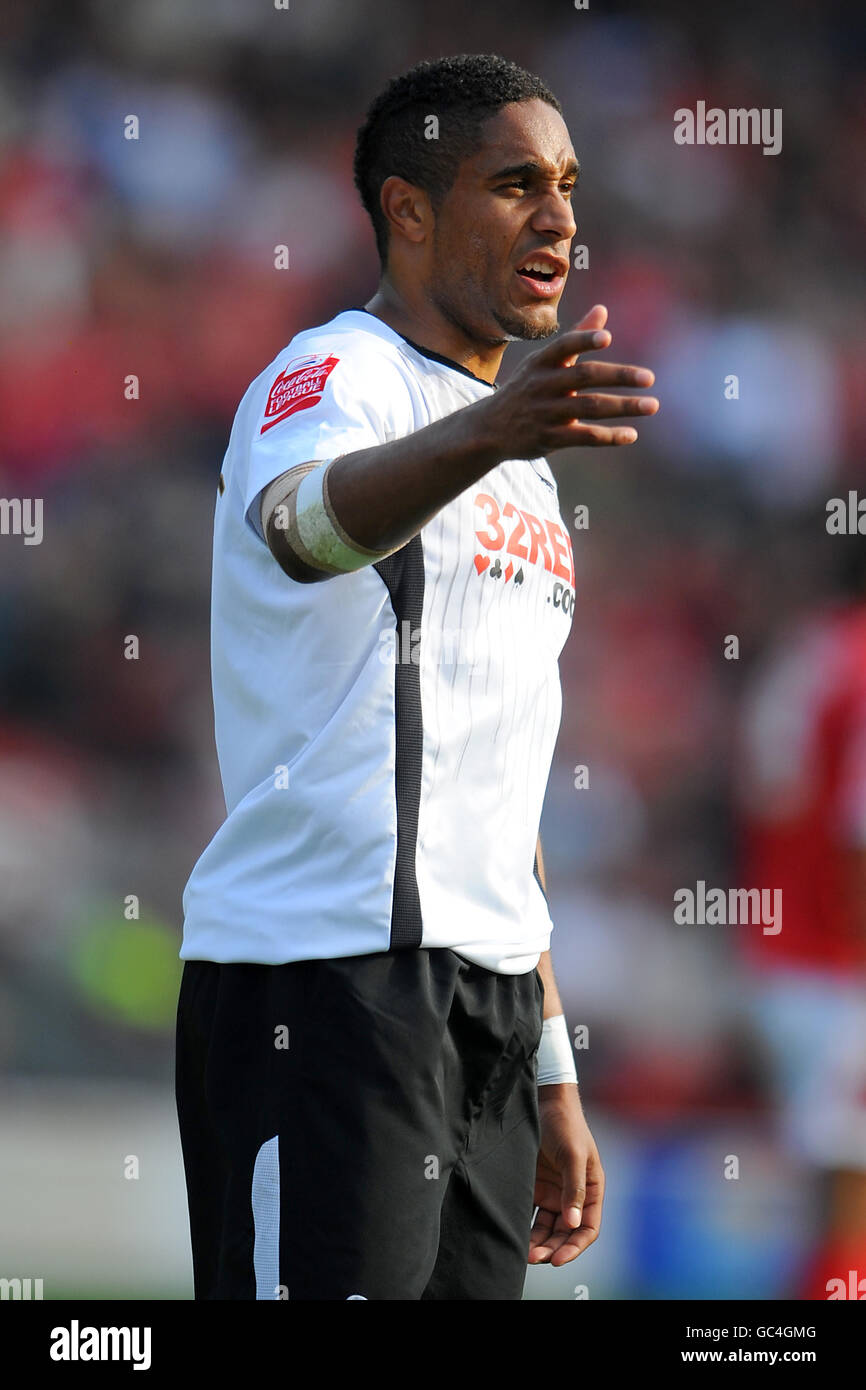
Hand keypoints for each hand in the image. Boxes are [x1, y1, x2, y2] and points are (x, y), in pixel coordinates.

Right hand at [478, 303, 657, 458]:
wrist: (490, 429)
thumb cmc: (526, 388)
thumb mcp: (543, 362)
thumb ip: (575, 337)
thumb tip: (602, 309)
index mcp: (541, 362)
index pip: (564, 346)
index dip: (584, 340)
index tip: (607, 337)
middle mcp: (542, 385)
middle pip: (585, 377)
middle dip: (619, 376)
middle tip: (650, 377)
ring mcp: (545, 413)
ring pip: (589, 408)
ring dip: (623, 407)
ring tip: (652, 405)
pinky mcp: (549, 439)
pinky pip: (584, 437)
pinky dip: (609, 437)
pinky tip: (632, 435)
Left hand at [529, 1083, 604, 1265]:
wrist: (543, 1102)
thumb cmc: (565, 1125)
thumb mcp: (573, 1155)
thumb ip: (574, 1189)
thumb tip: (573, 1224)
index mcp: (591, 1190)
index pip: (588, 1228)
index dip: (575, 1247)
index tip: (558, 1259)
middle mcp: (573, 1196)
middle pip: (566, 1233)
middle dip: (553, 1249)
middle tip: (535, 1258)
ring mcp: (553, 1193)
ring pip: (547, 1229)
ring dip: (538, 1243)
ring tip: (522, 1253)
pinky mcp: (535, 1188)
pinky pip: (531, 1215)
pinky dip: (525, 1228)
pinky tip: (514, 1236)